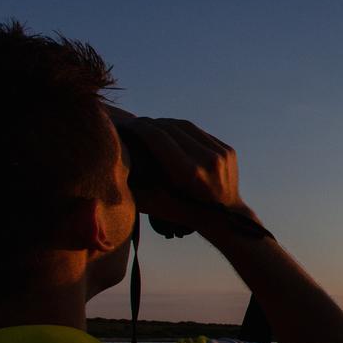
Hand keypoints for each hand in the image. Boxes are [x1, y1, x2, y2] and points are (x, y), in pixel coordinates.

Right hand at [119, 116, 248, 229]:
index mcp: (190, 173)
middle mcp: (208, 160)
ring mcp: (221, 153)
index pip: (158, 137)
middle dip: (149, 124)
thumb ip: (133, 186)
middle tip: (134, 124)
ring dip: (165, 123)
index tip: (124, 126)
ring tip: (150, 126)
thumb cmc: (184, 214)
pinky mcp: (228, 150)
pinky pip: (199, 132)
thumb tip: (114, 164)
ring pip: (186, 126)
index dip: (138, 128)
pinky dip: (182, 130)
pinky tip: (171, 132)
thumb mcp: (154, 205)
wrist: (225, 219)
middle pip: (171, 128)